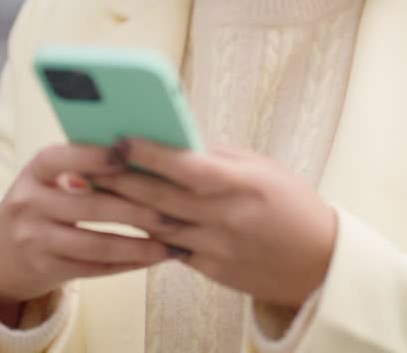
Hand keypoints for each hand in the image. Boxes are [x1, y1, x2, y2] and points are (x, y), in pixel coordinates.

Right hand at [0, 142, 177, 317]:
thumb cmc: (42, 202)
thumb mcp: (48, 178)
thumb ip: (83, 166)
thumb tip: (141, 153)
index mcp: (35, 171)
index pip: (61, 158)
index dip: (94, 156)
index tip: (130, 154)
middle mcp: (29, 203)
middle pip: (90, 207)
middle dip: (138, 210)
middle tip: (176, 212)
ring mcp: (34, 239)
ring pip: (97, 244)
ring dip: (141, 245)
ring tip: (175, 243)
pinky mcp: (45, 269)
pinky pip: (95, 268)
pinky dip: (129, 264)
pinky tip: (155, 258)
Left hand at [92, 139, 337, 307]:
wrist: (320, 262)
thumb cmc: (292, 204)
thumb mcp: (262, 169)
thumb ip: (217, 156)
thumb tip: (173, 139)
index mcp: (244, 183)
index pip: (186, 165)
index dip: (149, 152)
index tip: (119, 137)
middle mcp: (227, 217)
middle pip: (160, 196)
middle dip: (119, 178)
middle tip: (86, 162)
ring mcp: (217, 247)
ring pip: (157, 225)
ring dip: (123, 206)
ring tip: (94, 187)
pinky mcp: (212, 269)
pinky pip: (170, 248)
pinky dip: (146, 231)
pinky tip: (125, 217)